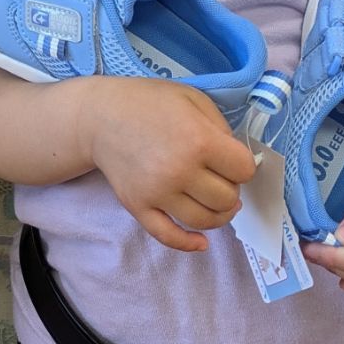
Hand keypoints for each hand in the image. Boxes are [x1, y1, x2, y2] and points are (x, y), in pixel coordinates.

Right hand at [80, 79, 254, 252]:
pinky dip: (189, 244)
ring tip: (214, 201)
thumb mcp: (194, 99)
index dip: (242, 165)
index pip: (244, 171)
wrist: (99, 116)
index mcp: (199, 141)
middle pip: (227, 199)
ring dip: (218, 215)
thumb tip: (237, 163)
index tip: (230, 159)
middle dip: (230, 189)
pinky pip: (168, 236)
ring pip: (204, 221)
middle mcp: (179, 171)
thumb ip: (222, 128)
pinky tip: (201, 242)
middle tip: (219, 177)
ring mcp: (157, 193)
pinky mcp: (138, 207)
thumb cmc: (149, 103)